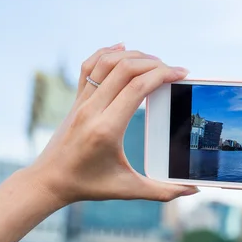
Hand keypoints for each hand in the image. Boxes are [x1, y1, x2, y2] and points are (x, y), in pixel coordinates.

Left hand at [26, 44, 198, 205]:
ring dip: (133, 56)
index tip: (181, 73)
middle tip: (172, 69)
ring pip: (106, 62)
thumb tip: (193, 190)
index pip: (137, 88)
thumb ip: (162, 192)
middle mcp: (92, 110)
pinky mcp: (76, 100)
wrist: (49, 181)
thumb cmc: (88, 186)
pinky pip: (90, 67)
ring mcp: (81, 102)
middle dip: (153, 63)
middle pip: (124, 69)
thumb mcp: (128, 190)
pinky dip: (106, 53)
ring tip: (154, 61)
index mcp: (106, 129)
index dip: (162, 75)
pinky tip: (122, 48)